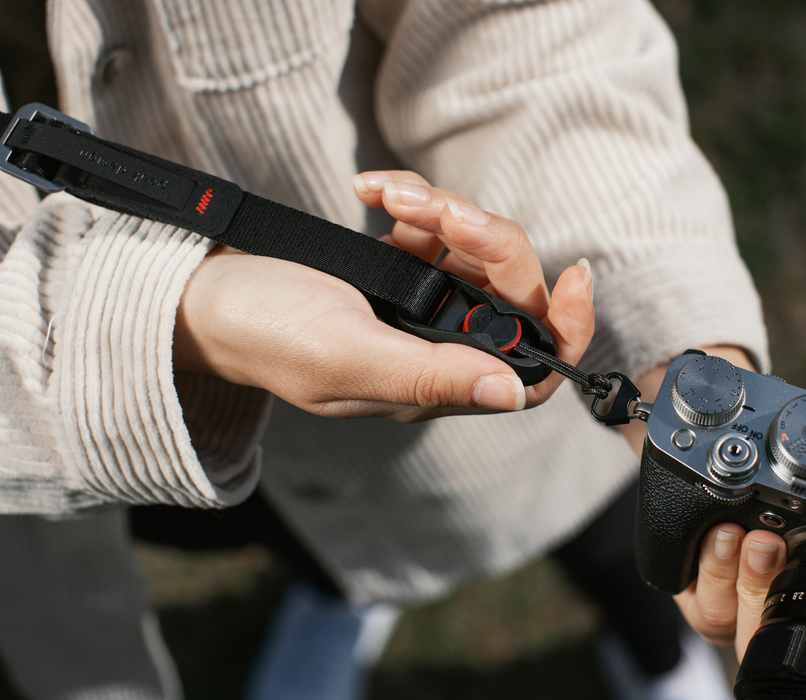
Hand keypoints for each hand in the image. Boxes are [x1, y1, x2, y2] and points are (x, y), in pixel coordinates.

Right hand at [173, 171, 593, 420]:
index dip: (565, 330)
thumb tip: (513, 394)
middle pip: (510, 296)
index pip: (532, 372)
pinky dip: (415, 198)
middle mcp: (438, 347)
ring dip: (447, 212)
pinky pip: (437, 226)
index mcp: (433, 383)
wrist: (206, 293)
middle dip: (489, 243)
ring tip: (394, 197)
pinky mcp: (400, 266)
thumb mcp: (346, 359)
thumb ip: (429, 376)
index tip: (574, 277)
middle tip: (441, 214)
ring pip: (478, 253)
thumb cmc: (265, 335)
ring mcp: (420, 305)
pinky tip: (375, 192)